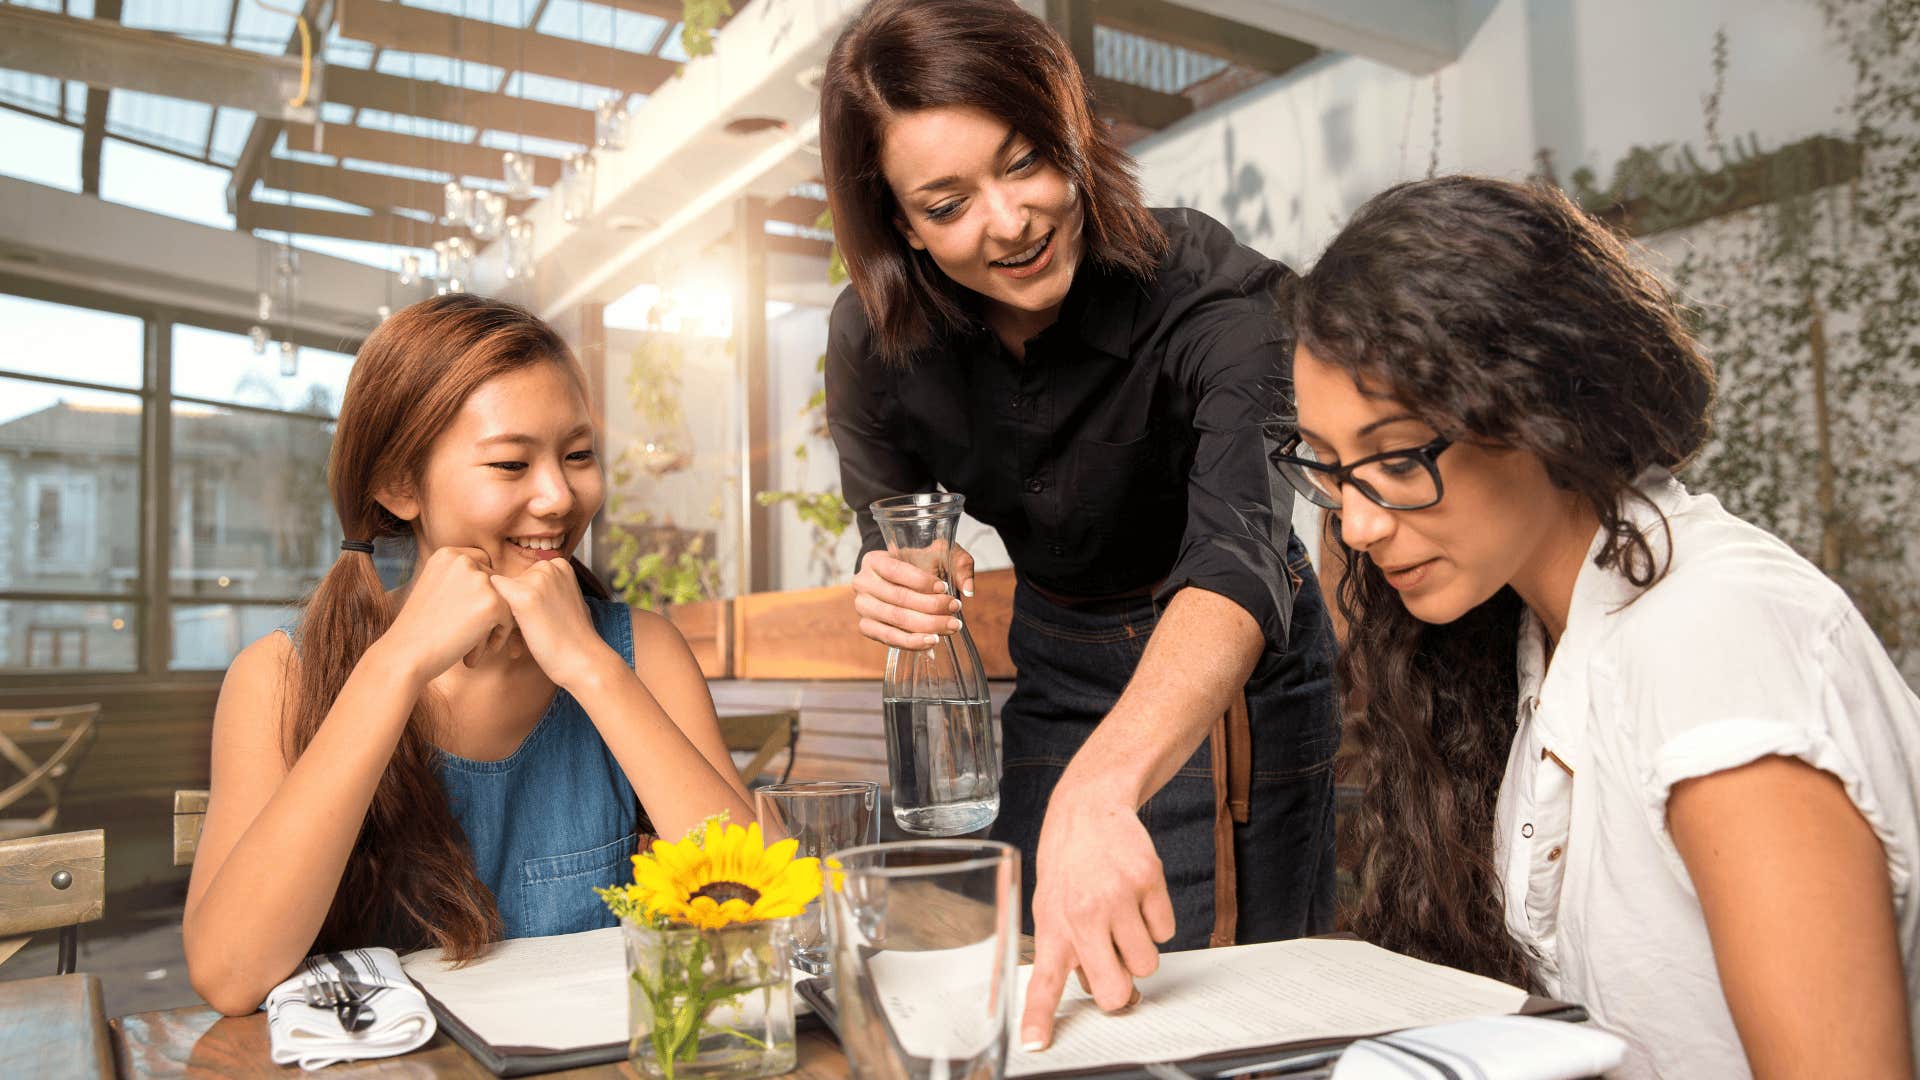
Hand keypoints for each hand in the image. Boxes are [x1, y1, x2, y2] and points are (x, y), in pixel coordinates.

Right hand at [383, 547, 515, 682]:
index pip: (483, 564)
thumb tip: (499, 583)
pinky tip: (473, 654)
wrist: (404, 654)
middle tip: (466, 637)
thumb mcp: (434, 589)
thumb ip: (460, 579)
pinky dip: (497, 638)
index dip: (481, 591)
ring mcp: (479, 580)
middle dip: (488, 610)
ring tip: (470, 649)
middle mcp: (464, 561)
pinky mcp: (492, 602)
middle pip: (497, 583)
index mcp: (447, 554)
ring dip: (492, 626)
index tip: (466, 614)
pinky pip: (508, 620)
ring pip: (504, 602)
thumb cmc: (418, 629)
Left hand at [489, 558, 619, 689]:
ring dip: (506, 609)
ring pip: (502, 590)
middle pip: (514, 580)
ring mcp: (535, 580)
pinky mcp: (522, 596)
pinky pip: (493, 597)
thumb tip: (535, 591)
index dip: (529, 597)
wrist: (581, 658)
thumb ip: (554, 589)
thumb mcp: (570, 601)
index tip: (538, 616)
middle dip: (516, 600)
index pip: (529, 575)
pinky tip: (509, 631)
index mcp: (560, 565)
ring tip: (523, 631)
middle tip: (530, 626)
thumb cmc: (575, 636)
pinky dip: (495, 614)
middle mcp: (547, 567)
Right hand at [851, 543, 973, 649]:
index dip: (921, 581)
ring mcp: (862, 607)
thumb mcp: (941, 555)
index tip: (945, 587)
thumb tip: (968, 589)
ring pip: (896, 619)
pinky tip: (932, 641)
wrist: (903, 583)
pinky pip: (889, 638)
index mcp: (874, 560)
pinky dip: (912, 642)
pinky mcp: (866, 627)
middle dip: (931, 606)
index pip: (896, 570)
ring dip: (927, 625)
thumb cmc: (921, 566)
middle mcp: (862, 583)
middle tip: (955, 608)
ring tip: (951, 626)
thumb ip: (959, 563)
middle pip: (898, 598)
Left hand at [1018, 778, 1173, 1050]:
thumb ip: (1073, 952)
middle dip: (1123, 989)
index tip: (1033, 1044)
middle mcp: (1082, 915)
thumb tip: (1110, 995)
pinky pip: (1167, 931)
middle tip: (1115, 962)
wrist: (1088, 809)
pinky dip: (1157, 921)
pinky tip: (1136, 895)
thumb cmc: (1069, 867)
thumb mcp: (1052, 908)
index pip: (1042, 982)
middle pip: (1116, 991)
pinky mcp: (1148, 880)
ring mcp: (1117, 897)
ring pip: (1148, 964)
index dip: (1039, 1017)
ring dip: (1140, 950)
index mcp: (1053, 928)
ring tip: (1122, 916)